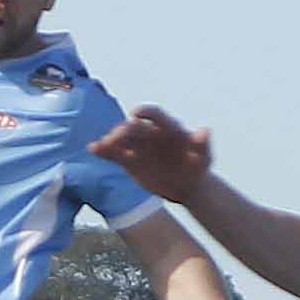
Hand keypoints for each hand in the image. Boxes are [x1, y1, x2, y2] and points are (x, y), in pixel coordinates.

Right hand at [92, 107, 216, 201]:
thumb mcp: (204, 158)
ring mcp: (138, 146)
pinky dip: (104, 151)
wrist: (187, 186)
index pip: (155, 114)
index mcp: (168, 128)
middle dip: (123, 131)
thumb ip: (202, 145)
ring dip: (110, 140)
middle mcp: (150, 133)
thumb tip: (205, 131)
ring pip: (121, 139)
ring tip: (101, 146)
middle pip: (133, 128)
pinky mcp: (129, 160)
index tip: (135, 115)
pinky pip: (114, 154)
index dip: (145, 112)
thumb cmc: (198, 168)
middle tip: (115, 139)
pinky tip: (94, 150)